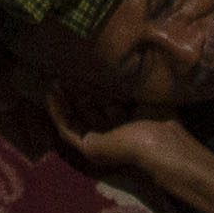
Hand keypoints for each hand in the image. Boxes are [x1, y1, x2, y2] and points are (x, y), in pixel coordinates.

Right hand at [42, 80, 192, 177]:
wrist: (161, 143)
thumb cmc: (160, 120)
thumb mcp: (141, 96)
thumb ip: (128, 85)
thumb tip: (117, 64)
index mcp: (127, 123)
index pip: (105, 103)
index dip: (93, 86)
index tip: (82, 68)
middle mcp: (111, 134)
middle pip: (88, 110)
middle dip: (75, 92)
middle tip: (62, 72)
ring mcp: (98, 142)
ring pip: (75, 119)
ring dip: (62, 101)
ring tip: (52, 82)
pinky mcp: (87, 148)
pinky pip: (68, 128)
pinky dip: (58, 111)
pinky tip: (52, 94)